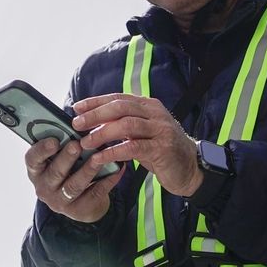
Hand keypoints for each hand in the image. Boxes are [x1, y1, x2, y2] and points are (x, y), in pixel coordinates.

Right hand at [24, 134, 122, 223]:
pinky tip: (116, 169)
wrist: (80, 203)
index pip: (32, 159)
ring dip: (87, 170)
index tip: (54, 140)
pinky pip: (94, 193)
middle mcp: (44, 187)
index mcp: (36, 170)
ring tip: (98, 157)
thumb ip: (63, 142)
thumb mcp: (59, 158)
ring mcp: (60, 201)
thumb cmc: (68, 171)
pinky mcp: (79, 210)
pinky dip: (107, 180)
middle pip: (55, 172)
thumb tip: (78, 121)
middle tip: (77, 145)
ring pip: (75, 184)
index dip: (42, 150)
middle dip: (66, 158)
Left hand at [72, 93, 202, 197]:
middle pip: (120, 107)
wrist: (190, 169)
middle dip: (95, 115)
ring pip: (126, 125)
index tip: (76, 108)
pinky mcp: (162, 148)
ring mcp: (161, 130)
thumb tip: (92, 122)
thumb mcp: (142, 133)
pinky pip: (133, 147)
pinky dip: (114, 151)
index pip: (118, 98)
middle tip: (77, 124)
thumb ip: (123, 124)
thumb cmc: (161, 150)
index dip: (95, 102)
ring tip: (85, 142)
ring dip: (102, 133)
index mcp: (148, 106)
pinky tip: (100, 157)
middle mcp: (155, 113)